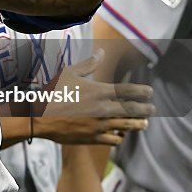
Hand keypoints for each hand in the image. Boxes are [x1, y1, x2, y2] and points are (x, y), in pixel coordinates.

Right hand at [37, 50, 153, 143]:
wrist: (39, 117)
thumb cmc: (53, 93)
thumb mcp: (68, 73)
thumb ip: (88, 64)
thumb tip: (101, 52)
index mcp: (99, 91)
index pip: (129, 91)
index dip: (143, 91)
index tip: (150, 92)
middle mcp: (103, 109)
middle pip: (133, 110)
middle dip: (146, 110)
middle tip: (152, 109)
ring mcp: (99, 125)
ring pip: (127, 127)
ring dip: (137, 124)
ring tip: (142, 123)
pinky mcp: (94, 138)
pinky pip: (115, 139)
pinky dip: (120, 136)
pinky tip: (120, 133)